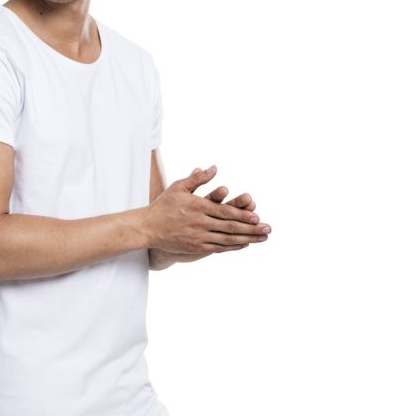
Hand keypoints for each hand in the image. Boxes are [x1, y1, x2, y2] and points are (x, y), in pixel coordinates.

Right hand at [147, 166, 270, 268]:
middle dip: (252, 228)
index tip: (257, 216)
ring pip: (227, 239)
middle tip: (268, 229)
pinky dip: (232, 246)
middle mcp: (200, 223)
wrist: (147, 228)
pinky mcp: (195, 247)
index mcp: (198, 207)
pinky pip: (218, 248)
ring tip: (262, 238)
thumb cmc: (163, 205)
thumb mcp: (179, 187)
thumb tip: (213, 168)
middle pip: (230, 227)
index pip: (225, 211)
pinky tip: (244, 244)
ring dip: (247, 239)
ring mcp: (198, 237)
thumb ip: (197, 178)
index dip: (242, 215)